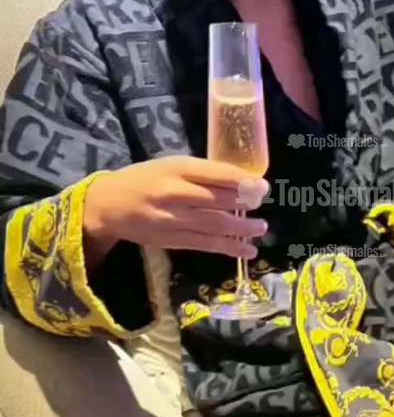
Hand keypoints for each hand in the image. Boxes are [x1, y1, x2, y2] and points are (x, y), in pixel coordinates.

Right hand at [83, 156, 268, 265]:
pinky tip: (247, 250)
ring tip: (261, 229)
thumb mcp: (171, 165)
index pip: (215, 174)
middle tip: (262, 204)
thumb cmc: (145, 179)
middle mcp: (174, 193)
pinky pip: (204, 244)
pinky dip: (228, 247)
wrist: (108, 205)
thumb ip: (202, 173)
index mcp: (176, 168)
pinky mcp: (171, 239)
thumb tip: (242, 183)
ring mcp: (172, 219)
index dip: (241, 181)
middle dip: (244, 203)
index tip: (261, 185)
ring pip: (213, 225)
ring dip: (241, 229)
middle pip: (216, 200)